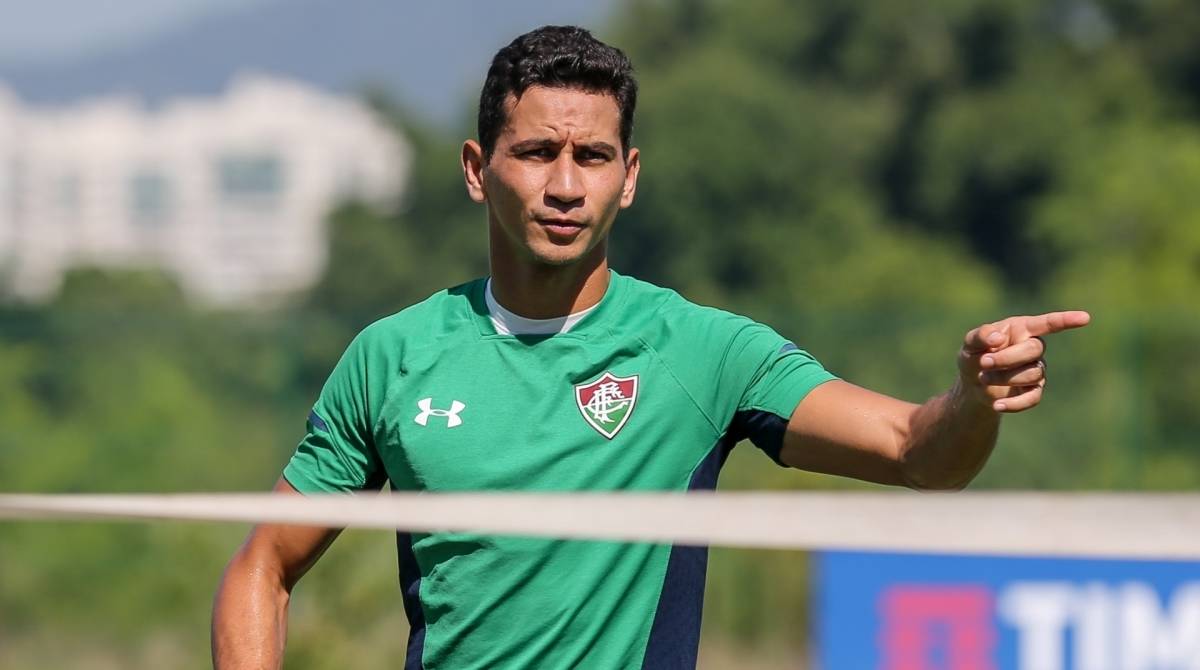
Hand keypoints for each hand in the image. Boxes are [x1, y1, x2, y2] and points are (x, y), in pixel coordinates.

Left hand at [958, 311, 1090, 412]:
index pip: (1047, 323)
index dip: (1066, 320)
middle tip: (984, 362)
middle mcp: (1033, 348)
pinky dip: (1015, 403)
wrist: (972, 385)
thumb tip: (998, 338)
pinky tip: (997, 405)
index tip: (1085, 318)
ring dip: (1004, 377)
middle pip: (1035, 350)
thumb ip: (980, 336)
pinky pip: (1033, 398)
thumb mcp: (970, 343)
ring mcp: (1036, 370)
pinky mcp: (1033, 391)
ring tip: (983, 377)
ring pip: (1032, 374)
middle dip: (1007, 357)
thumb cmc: (974, 356)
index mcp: (1021, 329)